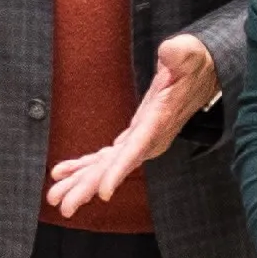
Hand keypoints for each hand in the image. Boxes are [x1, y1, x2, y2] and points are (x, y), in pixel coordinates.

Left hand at [47, 34, 217, 218]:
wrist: (202, 76)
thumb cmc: (193, 63)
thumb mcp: (189, 54)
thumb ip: (179, 54)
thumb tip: (170, 51)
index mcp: (159, 121)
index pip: (138, 149)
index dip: (120, 171)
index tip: (103, 192)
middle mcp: (148, 139)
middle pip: (116, 167)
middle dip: (88, 187)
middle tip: (62, 206)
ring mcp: (140, 141)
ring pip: (107, 167)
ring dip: (80, 182)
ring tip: (54, 197)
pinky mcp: (133, 138)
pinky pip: (106, 157)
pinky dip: (84, 166)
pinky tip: (63, 173)